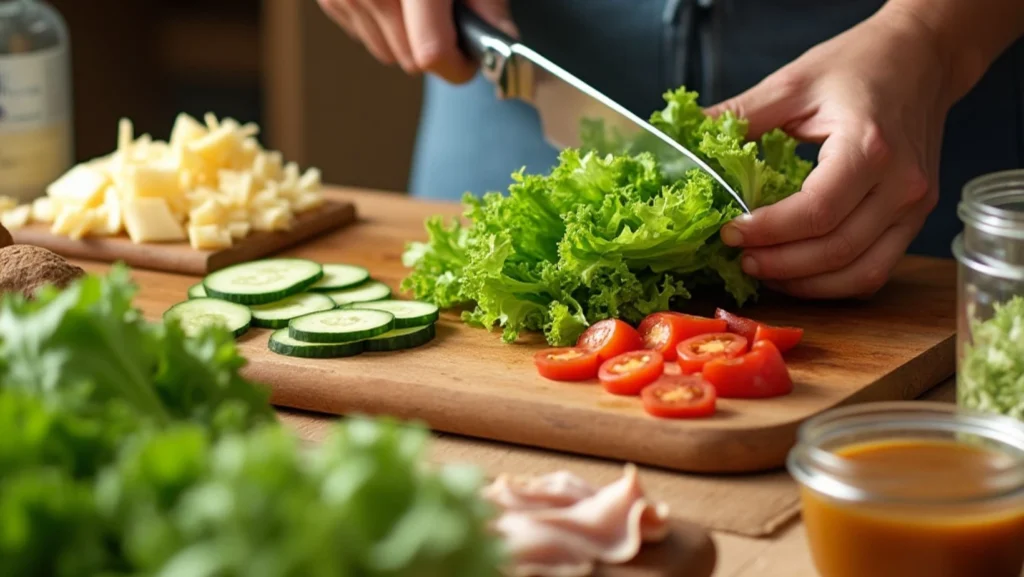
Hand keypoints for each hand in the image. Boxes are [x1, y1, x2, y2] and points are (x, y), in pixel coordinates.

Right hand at [317, 0, 515, 82]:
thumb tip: (500, 33)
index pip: (431, 52)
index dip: (458, 65)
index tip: (470, 60)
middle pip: (408, 59)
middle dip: (434, 48)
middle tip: (450, 18)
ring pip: (384, 51)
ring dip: (406, 37)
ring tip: (420, 0)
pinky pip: (361, 31)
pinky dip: (380, 20)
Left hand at [707, 7, 952, 298]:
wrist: (922, 56)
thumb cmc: (860, 64)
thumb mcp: (792, 83)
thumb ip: (740, 116)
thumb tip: (685, 140)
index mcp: (869, 147)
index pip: (815, 212)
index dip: (768, 232)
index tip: (729, 233)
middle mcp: (901, 184)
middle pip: (835, 251)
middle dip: (779, 264)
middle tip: (739, 260)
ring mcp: (913, 206)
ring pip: (859, 274)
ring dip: (805, 284)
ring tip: (763, 271)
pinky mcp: (914, 218)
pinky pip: (876, 271)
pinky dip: (834, 284)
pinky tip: (798, 274)